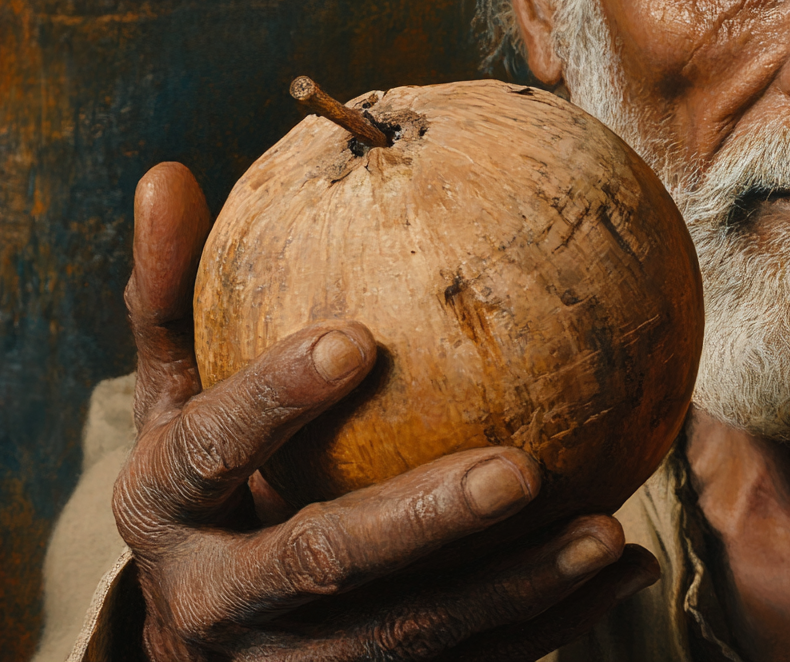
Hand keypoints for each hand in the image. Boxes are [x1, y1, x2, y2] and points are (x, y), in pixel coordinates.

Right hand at [112, 163, 659, 661]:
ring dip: (514, 590)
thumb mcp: (173, 400)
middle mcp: (221, 601)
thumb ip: (171, 300)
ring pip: (409, 639)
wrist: (200, 646)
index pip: (210, 451)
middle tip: (518, 468)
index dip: (274, 399)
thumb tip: (165, 175)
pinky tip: (624, 568)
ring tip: (605, 532)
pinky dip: (552, 628)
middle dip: (421, 521)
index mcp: (166, 510)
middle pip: (323, 563)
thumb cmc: (204, 488)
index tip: (355, 338)